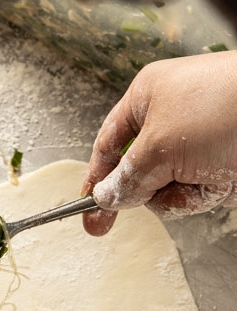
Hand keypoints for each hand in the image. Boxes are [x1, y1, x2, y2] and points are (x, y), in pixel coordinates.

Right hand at [83, 51, 236, 234]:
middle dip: (156, 188)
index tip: (88, 213)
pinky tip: (228, 178)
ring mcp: (202, 141)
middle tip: (170, 186)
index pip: (109, 144)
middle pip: (142, 173)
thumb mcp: (160, 147)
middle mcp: (173, 117)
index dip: (97, 178)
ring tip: (211, 176)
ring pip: (174, 187)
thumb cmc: (222, 110)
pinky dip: (211, 191)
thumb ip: (127, 177)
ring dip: (187, 192)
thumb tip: (106, 197)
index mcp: (148, 97)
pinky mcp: (227, 160)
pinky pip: (203, 190)